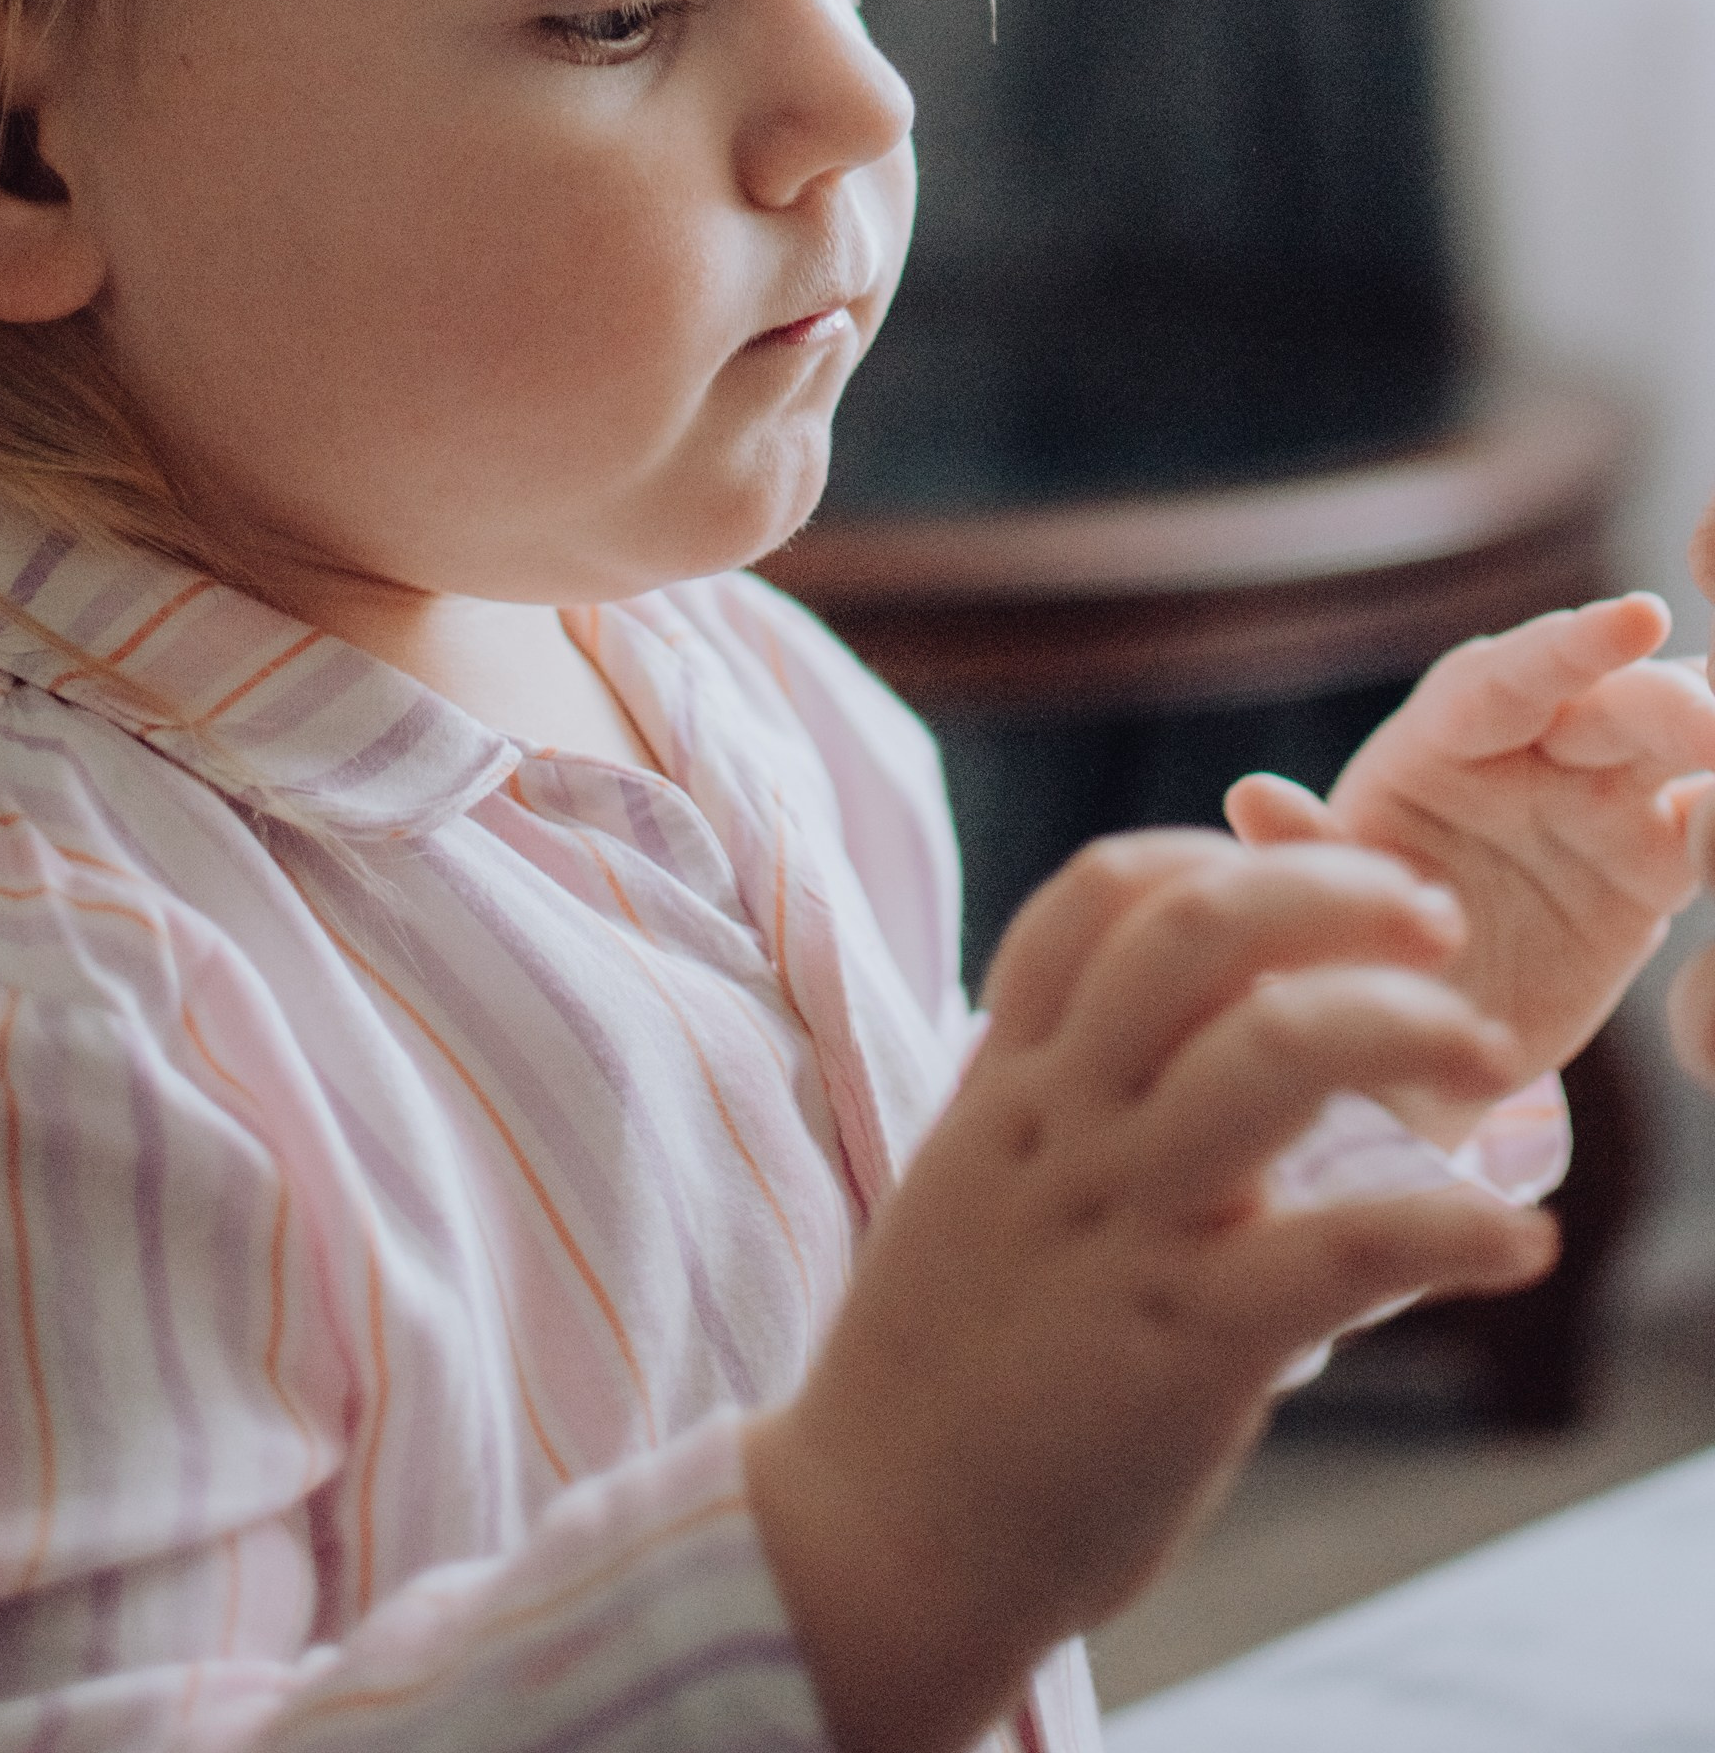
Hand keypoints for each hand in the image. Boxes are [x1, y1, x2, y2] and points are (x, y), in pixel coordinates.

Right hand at [745, 831, 1552, 1752]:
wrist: (876, 1539)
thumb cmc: (936, 1373)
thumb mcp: (968, 1189)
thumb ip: (1050, 1106)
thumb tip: (1162, 1050)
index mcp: (1006, 1085)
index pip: (1098, 897)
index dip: (1209, 854)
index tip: (1293, 876)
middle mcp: (1062, 1127)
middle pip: (1195, 928)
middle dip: (1330, 892)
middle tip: (1429, 914)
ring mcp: (1122, 1227)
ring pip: (1273, 1051)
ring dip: (1409, 1026)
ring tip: (1490, 1055)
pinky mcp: (1185, 1344)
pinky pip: (1340, 1250)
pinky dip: (1450, 1230)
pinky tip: (1516, 1240)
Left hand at [1226, 597, 1714, 1144]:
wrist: (1401, 1048)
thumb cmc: (1344, 950)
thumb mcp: (1315, 911)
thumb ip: (1307, 851)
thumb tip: (1253, 795)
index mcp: (1443, 739)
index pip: (1509, 678)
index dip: (1572, 647)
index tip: (1639, 617)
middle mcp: (1531, 755)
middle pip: (1614, 703)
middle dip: (1666, 700)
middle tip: (1707, 724)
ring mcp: (1599, 807)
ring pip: (1678, 752)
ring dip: (1709, 743)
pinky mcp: (1651, 868)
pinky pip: (1705, 832)